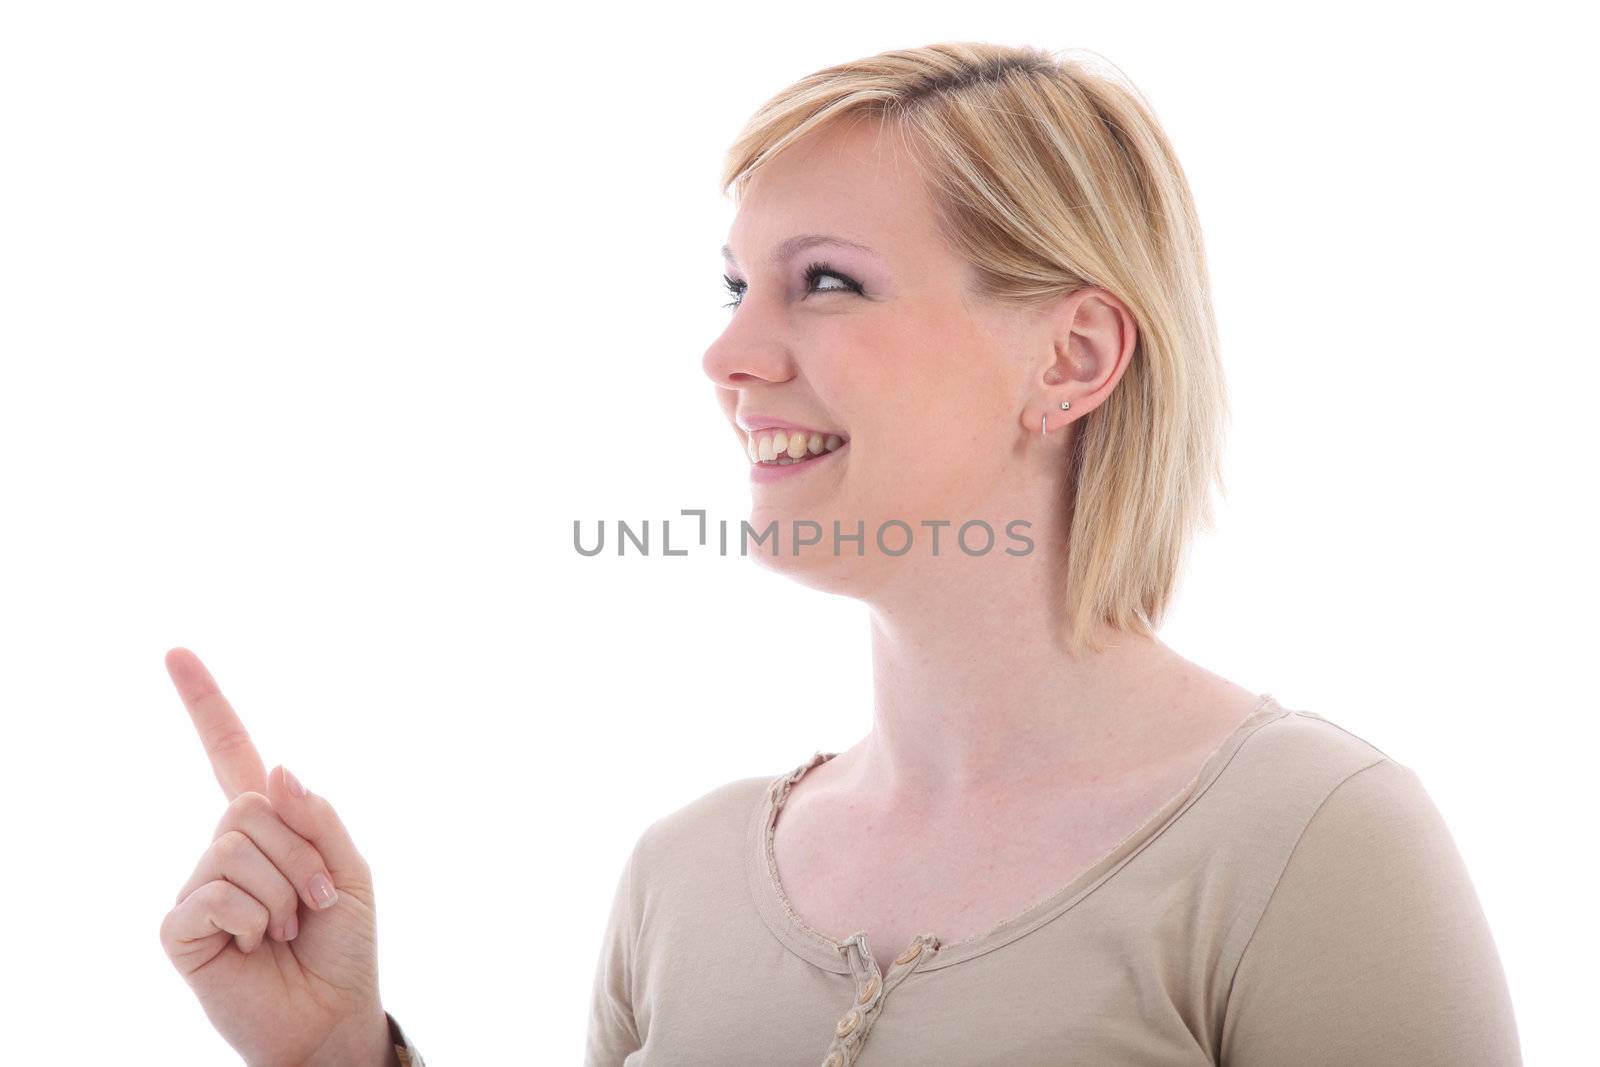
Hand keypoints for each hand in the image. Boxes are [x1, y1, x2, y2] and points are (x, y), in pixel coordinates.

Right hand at [158, 648, 394, 1066]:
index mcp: (269, 826)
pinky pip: (214, 894)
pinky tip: (256, 946)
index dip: (205, 703)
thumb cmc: (345, 945)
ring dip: (283, 892)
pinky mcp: (181, 928)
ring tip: (288, 929)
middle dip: (301, 854)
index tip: (175, 652)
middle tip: (315, 902)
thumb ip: (317, 817)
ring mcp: (200, 886)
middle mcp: (226, 847)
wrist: (332, 1015)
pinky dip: (253, 919)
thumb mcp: (351, 870)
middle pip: (250, 806)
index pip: (229, 754)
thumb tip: (274, 768)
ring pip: (235, 848)